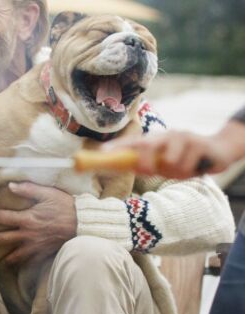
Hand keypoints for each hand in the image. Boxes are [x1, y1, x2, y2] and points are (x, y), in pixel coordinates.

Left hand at [0, 182, 76, 264]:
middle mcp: (28, 235)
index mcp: (27, 219)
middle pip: (5, 238)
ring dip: (7, 257)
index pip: (4, 218)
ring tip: (0, 259)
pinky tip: (20, 266)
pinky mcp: (44, 253)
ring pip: (16, 255)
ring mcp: (36, 246)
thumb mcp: (47, 193)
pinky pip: (31, 261)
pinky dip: (24, 264)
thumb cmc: (65, 206)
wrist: (82, 224)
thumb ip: (27, 189)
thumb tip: (10, 185)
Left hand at [103, 129, 235, 178]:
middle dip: (145, 163)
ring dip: (176, 172)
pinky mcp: (198, 143)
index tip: (102, 152)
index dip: (117, 147)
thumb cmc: (184, 158)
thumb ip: (143, 165)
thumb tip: (120, 168)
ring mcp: (182, 136)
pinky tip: (197, 166)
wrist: (218, 150)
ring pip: (169, 162)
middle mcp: (165, 135)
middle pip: (146, 146)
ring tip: (184, 169)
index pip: (132, 143)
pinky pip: (186, 165)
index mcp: (154, 140)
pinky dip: (190, 171)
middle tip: (151, 171)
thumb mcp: (162, 163)